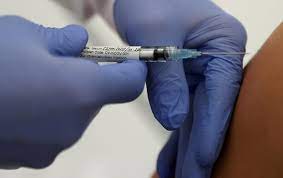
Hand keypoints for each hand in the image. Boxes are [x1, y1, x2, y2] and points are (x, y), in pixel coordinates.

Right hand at [0, 16, 146, 168]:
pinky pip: (53, 132)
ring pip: (75, 115)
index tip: (129, 62)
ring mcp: (54, 148)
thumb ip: (63, 40)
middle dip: (86, 80)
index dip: (133, 69)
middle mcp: (75, 126)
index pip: (130, 84)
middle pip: (98, 99)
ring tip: (30, 84)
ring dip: (65, 99)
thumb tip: (81, 44)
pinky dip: (46, 117)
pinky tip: (18, 105)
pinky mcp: (33, 160)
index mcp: (82, 92)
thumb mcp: (26, 35)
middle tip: (59, 64)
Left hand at [114, 0, 246, 176]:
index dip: (210, 130)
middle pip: (210, 112)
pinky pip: (181, 111)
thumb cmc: (149, 0)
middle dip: (199, 149)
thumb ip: (166, 79)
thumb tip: (173, 122)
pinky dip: (174, 135)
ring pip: (195, 117)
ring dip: (186, 148)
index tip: (201, 161)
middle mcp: (216, 61)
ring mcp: (200, 72)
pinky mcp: (183, 80)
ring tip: (180, 176)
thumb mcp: (154, 34)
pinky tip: (169, 158)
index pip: (220, 94)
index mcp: (223, 45)